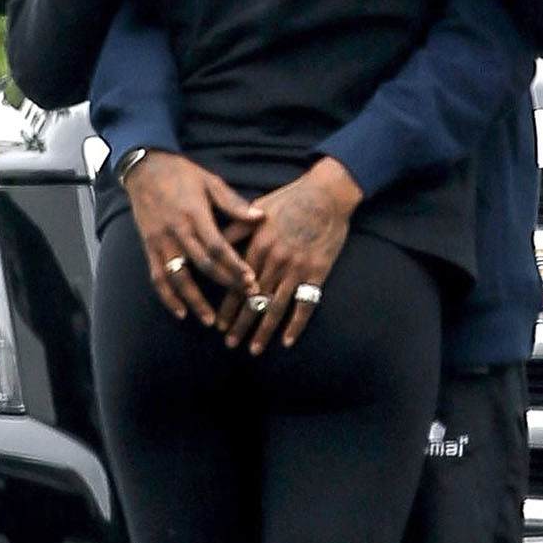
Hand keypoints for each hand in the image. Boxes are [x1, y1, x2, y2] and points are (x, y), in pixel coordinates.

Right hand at [123, 151, 262, 324]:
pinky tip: (180, 312)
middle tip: (245, 300)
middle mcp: (177, 230)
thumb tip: (261, 216)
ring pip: (178, 277)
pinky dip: (167, 297)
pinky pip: (157, 277)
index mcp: (194, 214)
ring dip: (194, 301)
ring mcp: (160, 241)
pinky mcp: (149, 247)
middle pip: (203, 264)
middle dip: (226, 284)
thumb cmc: (182, 174)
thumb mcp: (210, 181)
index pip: (218, 246)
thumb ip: (234, 203)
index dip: (235, 266)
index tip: (252, 280)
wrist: (145, 169)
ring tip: (211, 320)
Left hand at [217, 157, 362, 354]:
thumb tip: (215, 241)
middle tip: (230, 343)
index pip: (238, 283)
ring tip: (254, 349)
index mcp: (258, 245)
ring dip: (263, 330)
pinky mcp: (317, 272)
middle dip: (241, 324)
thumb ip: (236, 227)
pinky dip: (296, 324)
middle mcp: (274, 260)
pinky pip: (305, 304)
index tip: (219, 324)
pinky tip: (288, 340)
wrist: (327, 194)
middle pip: (254, 300)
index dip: (228, 306)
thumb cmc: (291, 198)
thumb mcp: (258, 208)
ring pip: (276, 306)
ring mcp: (296, 268)